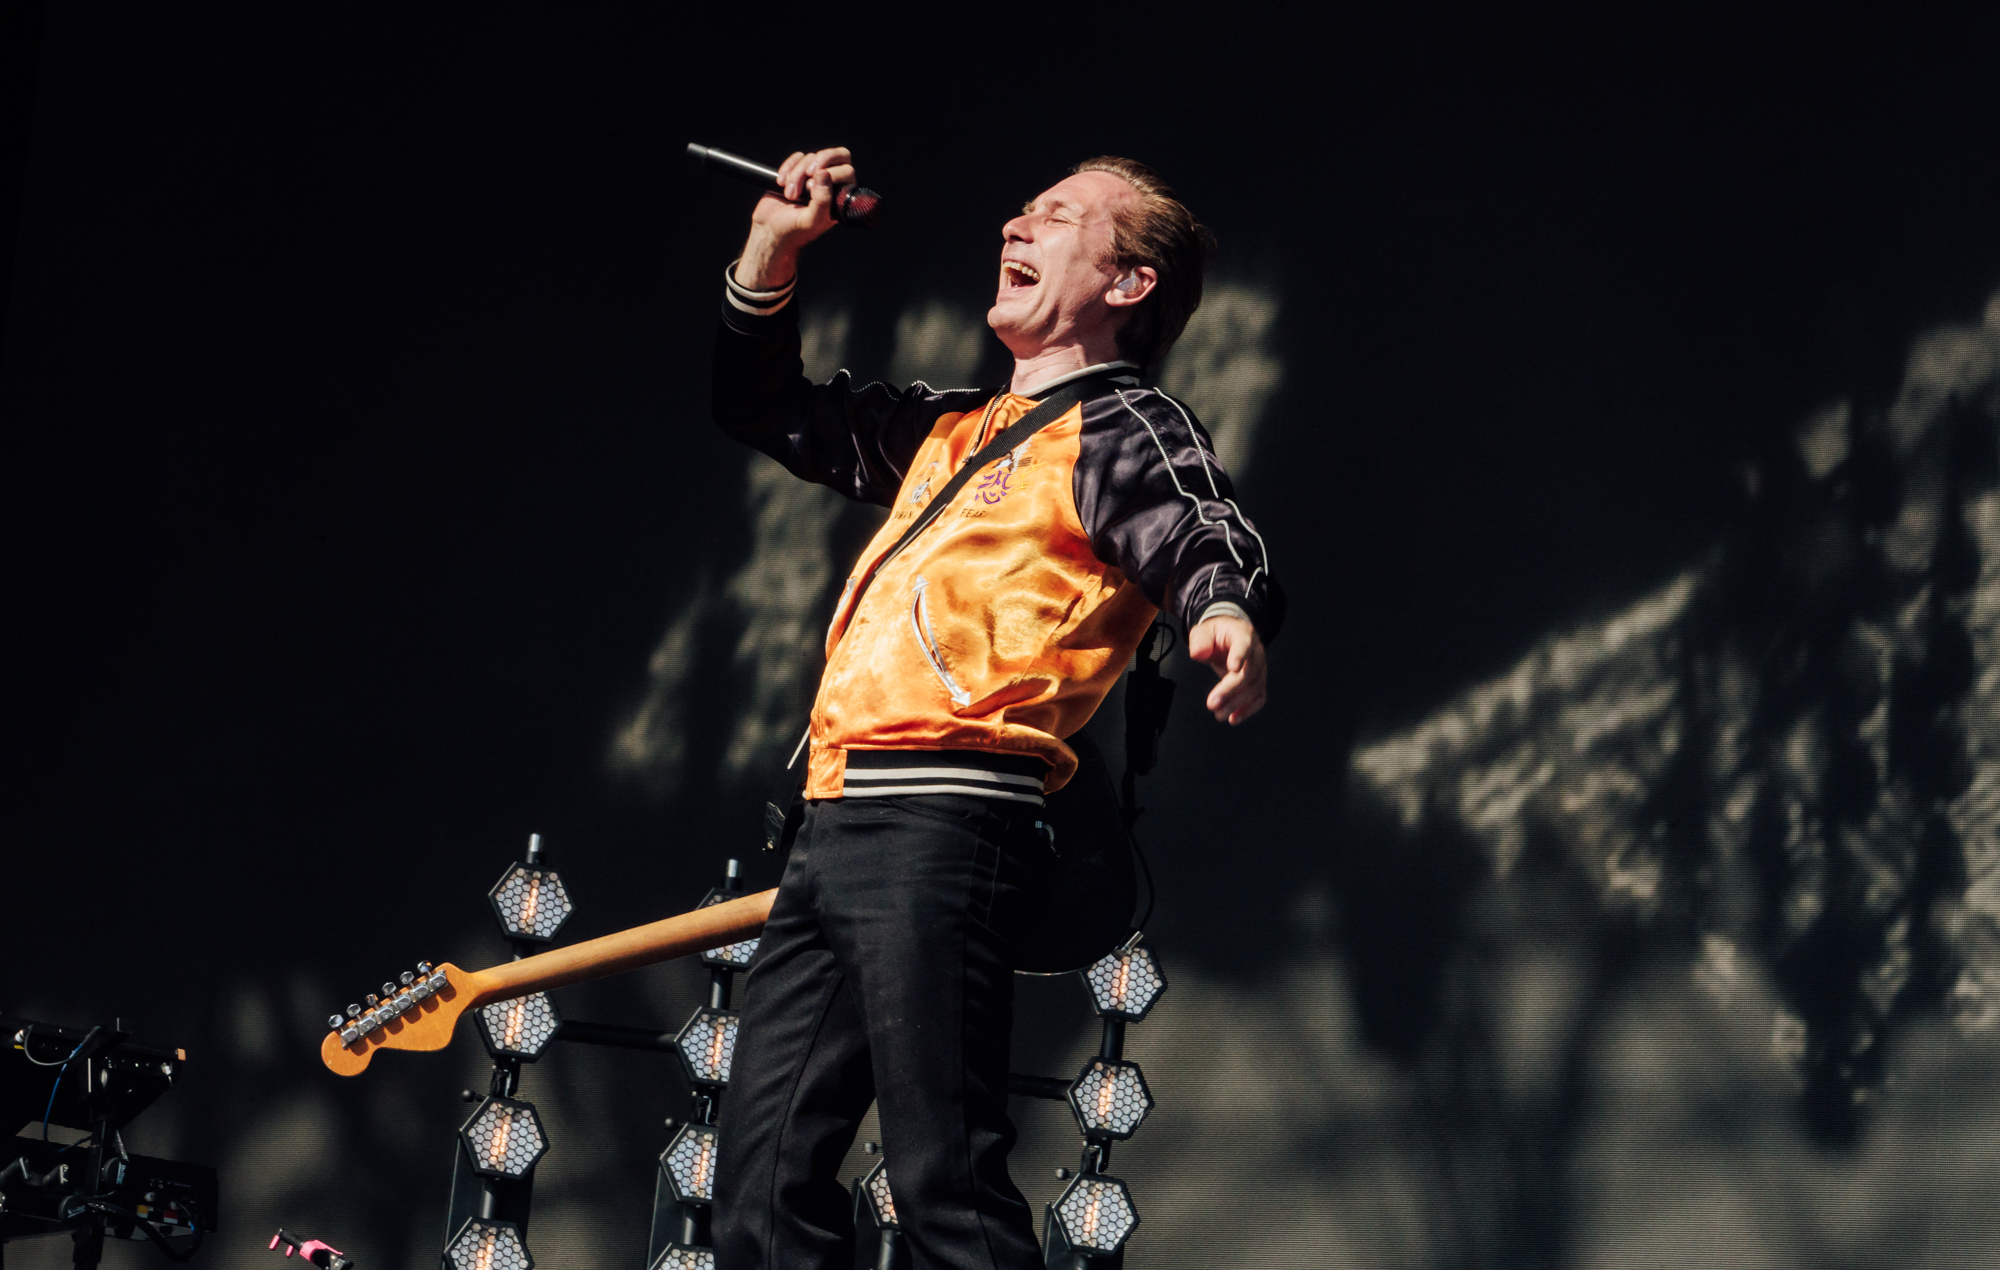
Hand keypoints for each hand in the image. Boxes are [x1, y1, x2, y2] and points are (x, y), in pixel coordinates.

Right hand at [734, 146, 854, 290]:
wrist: (770, 230)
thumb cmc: (794, 231)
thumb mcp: (811, 220)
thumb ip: (823, 200)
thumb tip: (823, 173)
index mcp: (839, 197)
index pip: (847, 171)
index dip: (832, 172)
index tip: (811, 188)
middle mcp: (829, 185)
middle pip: (835, 156)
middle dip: (820, 160)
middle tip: (808, 172)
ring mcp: (812, 177)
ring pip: (811, 158)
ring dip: (797, 174)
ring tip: (789, 194)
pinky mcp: (796, 171)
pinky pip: (797, 157)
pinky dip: (788, 167)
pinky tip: (781, 183)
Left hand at [1188, 615, 1267, 724]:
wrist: (1230, 638)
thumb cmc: (1217, 634)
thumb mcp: (1204, 631)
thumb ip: (1200, 640)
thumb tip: (1198, 653)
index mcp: (1243, 635)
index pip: (1244, 645)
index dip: (1239, 656)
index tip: (1232, 668)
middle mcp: (1256, 653)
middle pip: (1248, 673)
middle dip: (1230, 690)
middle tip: (1212, 703)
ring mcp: (1260, 669)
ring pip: (1254, 689)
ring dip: (1236, 704)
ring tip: (1218, 714)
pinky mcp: (1258, 682)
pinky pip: (1258, 698)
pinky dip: (1248, 710)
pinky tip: (1233, 718)